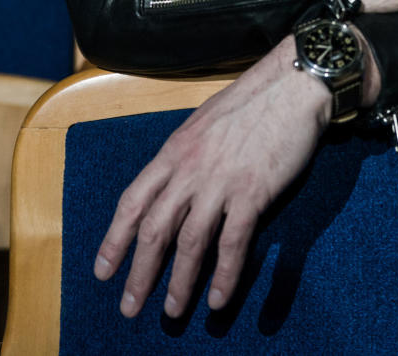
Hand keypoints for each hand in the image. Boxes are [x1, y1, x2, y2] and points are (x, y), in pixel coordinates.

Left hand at [92, 37, 332, 318]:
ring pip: (190, 243)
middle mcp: (190, 170)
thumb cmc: (254, 100)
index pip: (133, 202)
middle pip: (155, 229)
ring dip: (179, 282)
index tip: (104, 270)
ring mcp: (220, 182)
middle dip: (139, 273)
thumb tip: (179, 180)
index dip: (115, 240)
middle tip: (130, 306)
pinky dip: (225, 275)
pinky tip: (218, 299)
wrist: (293, 85)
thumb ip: (188, 154)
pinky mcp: (253, 192)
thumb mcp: (205, 122)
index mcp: (175, 151)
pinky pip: (233, 242)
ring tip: (173, 311)